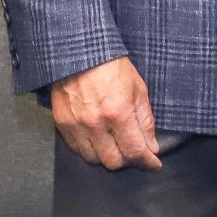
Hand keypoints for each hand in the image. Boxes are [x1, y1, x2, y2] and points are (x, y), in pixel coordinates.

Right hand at [51, 55, 162, 171]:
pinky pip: (77, 150)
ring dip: (107, 157)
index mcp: (118, 112)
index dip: (147, 162)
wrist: (80, 53)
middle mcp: (95, 123)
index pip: (135, 151)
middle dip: (128, 161)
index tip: (153, 164)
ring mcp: (76, 126)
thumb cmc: (111, 67)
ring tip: (115, 144)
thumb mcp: (138, 89)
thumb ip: (145, 121)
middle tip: (133, 151)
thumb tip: (152, 146)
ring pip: (94, 160)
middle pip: (114, 162)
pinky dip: (90, 149)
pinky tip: (98, 139)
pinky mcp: (62, 124)